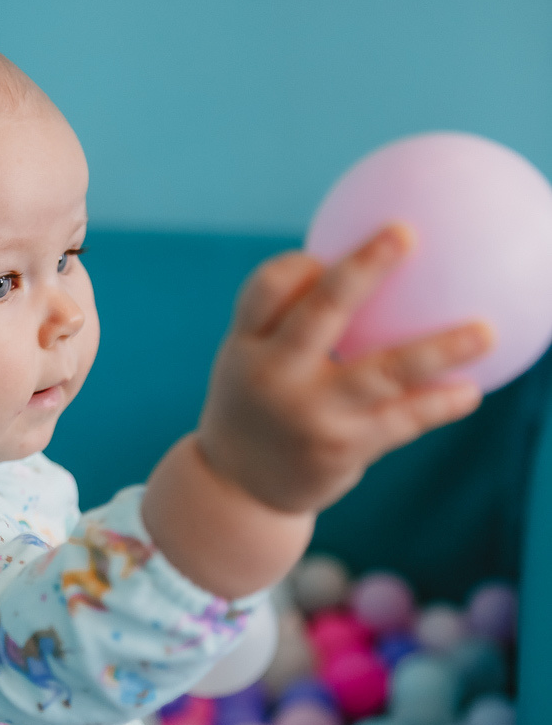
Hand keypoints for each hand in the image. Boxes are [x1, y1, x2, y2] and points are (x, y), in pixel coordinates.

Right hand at [197, 225, 492, 513]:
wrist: (240, 490)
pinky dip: (439, 404)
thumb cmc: (259, 407)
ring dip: (437, 351)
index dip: (298, 265)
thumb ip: (289, 321)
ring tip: (484, 334)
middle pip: (321, 311)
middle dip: (362, 270)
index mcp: (246, 344)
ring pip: (381, 372)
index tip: (325, 257)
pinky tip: (469, 392)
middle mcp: (273, 375)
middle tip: (404, 234)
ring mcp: (309, 413)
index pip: (268, 288)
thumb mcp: (252, 361)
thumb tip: (363, 264)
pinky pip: (400, 420)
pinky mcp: (340, 448)